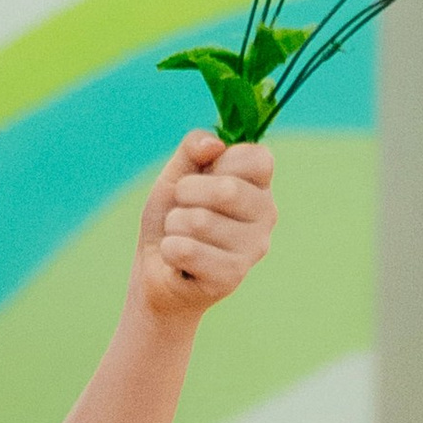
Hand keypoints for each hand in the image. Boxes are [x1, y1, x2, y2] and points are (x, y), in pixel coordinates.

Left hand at [134, 132, 274, 324]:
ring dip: (174, 225)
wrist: (155, 269)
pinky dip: (169, 250)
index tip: (206, 175)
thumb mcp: (176, 173)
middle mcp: (267, 215)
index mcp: (260, 185)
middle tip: (181, 207)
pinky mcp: (232, 277)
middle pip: (227, 190)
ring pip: (200, 221)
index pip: (258, 158)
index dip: (221, 162)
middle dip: (186, 193)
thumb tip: (213, 145)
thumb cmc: (173, 217)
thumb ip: (193, 147)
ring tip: (180, 235)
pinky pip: (187, 251)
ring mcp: (253, 248)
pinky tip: (178, 259)